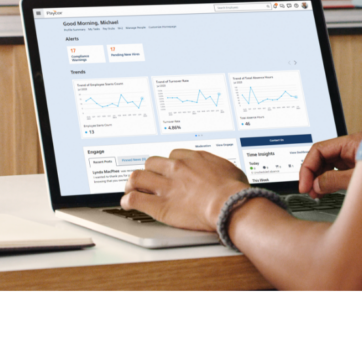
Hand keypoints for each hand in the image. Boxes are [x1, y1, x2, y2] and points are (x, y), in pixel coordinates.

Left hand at [121, 149, 248, 230]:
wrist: (229, 204)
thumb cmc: (233, 190)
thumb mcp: (229, 169)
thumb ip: (218, 166)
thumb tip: (220, 170)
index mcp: (192, 158)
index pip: (171, 156)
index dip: (168, 165)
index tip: (168, 171)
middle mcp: (176, 168)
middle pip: (151, 163)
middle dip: (149, 172)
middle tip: (147, 179)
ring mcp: (166, 186)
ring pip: (137, 177)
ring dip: (133, 183)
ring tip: (131, 189)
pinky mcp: (160, 205)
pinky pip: (135, 198)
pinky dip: (128, 200)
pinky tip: (128, 203)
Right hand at [298, 133, 361, 198]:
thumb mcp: (359, 178)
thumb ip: (336, 180)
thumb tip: (316, 185)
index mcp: (350, 143)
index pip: (319, 149)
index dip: (308, 167)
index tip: (304, 184)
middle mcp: (350, 148)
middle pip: (322, 157)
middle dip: (312, 174)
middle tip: (309, 190)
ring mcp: (354, 158)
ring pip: (329, 165)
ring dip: (319, 179)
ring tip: (316, 193)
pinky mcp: (357, 168)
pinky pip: (338, 172)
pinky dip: (329, 181)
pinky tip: (325, 190)